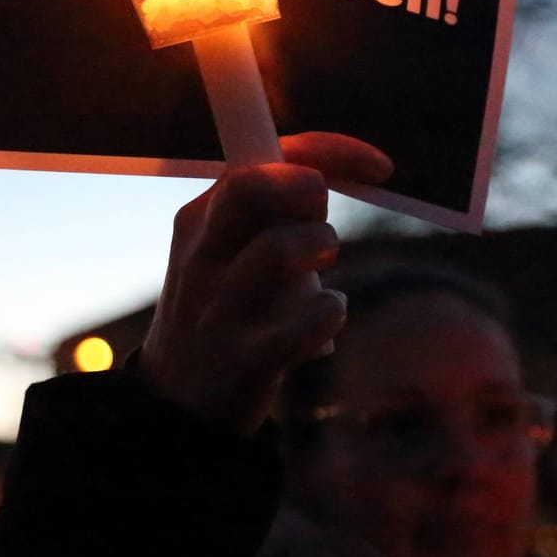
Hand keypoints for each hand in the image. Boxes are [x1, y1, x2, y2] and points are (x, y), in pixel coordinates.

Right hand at [136, 133, 391, 432]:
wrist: (177, 407)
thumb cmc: (225, 312)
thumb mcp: (227, 254)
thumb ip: (270, 213)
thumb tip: (331, 171)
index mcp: (199, 221)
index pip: (257, 156)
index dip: (329, 150)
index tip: (379, 167)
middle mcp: (202, 257)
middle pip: (252, 186)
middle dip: (308, 191)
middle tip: (322, 221)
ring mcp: (219, 308)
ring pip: (281, 248)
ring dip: (322, 251)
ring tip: (321, 276)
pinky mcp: (245, 359)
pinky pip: (311, 319)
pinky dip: (332, 314)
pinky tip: (322, 326)